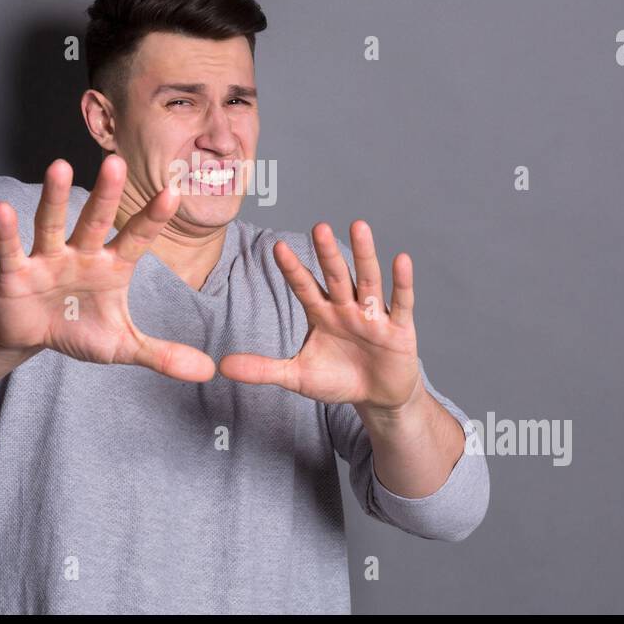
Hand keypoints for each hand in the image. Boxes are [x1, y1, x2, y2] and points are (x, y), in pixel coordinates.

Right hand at [0, 154, 216, 382]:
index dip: (152, 218)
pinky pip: (11, 249)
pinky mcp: (15, 271)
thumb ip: (162, 354)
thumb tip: (208, 371)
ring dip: (55, 198)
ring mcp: (47, 258)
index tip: (173, 193)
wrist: (28, 337)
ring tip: (60, 166)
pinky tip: (2, 209)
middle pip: (95, 220)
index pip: (136, 239)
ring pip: (52, 224)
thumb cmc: (77, 328)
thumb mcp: (121, 345)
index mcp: (111, 267)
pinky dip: (6, 231)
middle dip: (106, 194)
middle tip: (116, 162)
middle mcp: (81, 254)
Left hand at [218, 220, 422, 411]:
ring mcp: (374, 315)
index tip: (277, 247)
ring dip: (363, 254)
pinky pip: (401, 303)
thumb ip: (263, 369)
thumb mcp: (297, 377)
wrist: (377, 397)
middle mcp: (347, 307)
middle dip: (327, 253)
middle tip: (319, 226)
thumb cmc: (338, 379)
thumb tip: (222, 365)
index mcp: (322, 313)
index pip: (304, 287)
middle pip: (336, 276)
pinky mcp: (400, 329)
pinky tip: (400, 259)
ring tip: (358, 226)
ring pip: (368, 279)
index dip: (292, 269)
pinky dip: (401, 282)